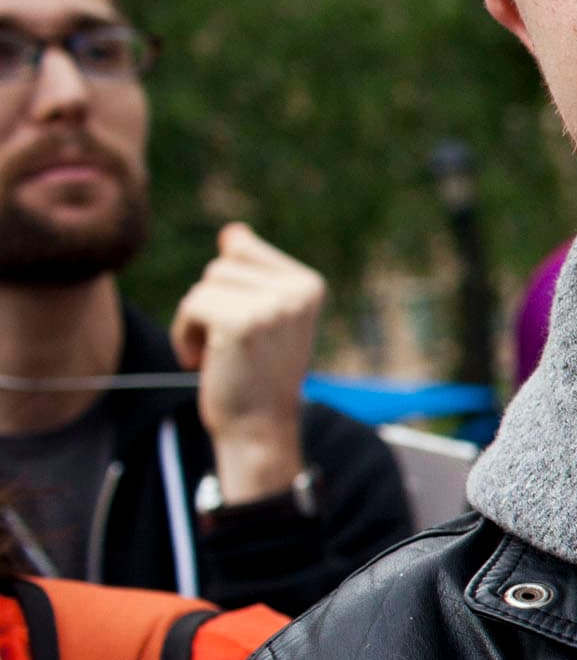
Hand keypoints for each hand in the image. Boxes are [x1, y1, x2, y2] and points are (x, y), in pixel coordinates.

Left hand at [169, 222, 325, 502]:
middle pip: (222, 265)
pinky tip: (205, 361)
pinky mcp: (241, 322)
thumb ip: (251, 272)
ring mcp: (273, 305)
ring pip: (205, 284)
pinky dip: (185, 335)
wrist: (259, 428)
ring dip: (198, 321)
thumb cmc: (257, 375)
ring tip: (220, 354)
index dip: (230, 291)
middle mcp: (298, 290)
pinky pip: (191, 306)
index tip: (249, 331)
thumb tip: (233, 231)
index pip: (243, 250)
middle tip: (233, 347)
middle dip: (212, 304)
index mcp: (309, 284)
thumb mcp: (263, 317)